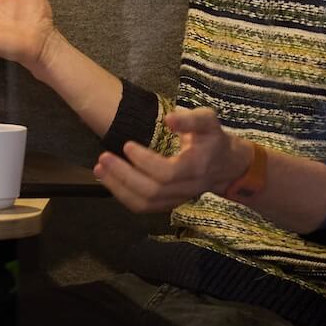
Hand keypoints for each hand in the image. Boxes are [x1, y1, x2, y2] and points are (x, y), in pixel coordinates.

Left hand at [94, 108, 253, 212]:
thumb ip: (190, 120)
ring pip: (144, 204)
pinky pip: (142, 206)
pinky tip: (108, 179)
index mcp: (196, 168)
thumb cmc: (213, 139)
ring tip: (100, 168)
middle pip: (152, 192)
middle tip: (104, 158)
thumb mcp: (208, 122)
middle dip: (123, 176)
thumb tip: (168, 119)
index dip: (145, 162)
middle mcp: (186, 189)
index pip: (167, 173)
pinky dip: (122, 195)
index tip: (127, 145)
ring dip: (118, 188)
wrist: (226, 166)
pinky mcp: (167, 203)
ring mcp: (176, 199)